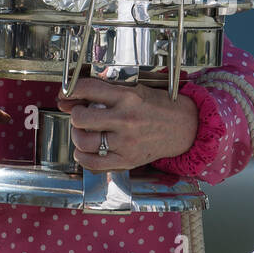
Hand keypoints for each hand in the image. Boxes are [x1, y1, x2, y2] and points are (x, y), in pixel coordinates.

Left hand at [56, 77, 197, 171]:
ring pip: (84, 141)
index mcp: (128, 97)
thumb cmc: (161, 107)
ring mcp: (126, 143)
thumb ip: (105, 91)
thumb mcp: (135, 90)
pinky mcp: (127, 160)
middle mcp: (126, 120)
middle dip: (75, 113)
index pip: (88, 89)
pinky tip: (87, 149)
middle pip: (81, 118)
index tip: (67, 93)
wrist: (185, 127)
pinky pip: (93, 163)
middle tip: (80, 113)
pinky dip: (83, 156)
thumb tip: (71, 96)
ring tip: (83, 131)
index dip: (71, 90)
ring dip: (77, 135)